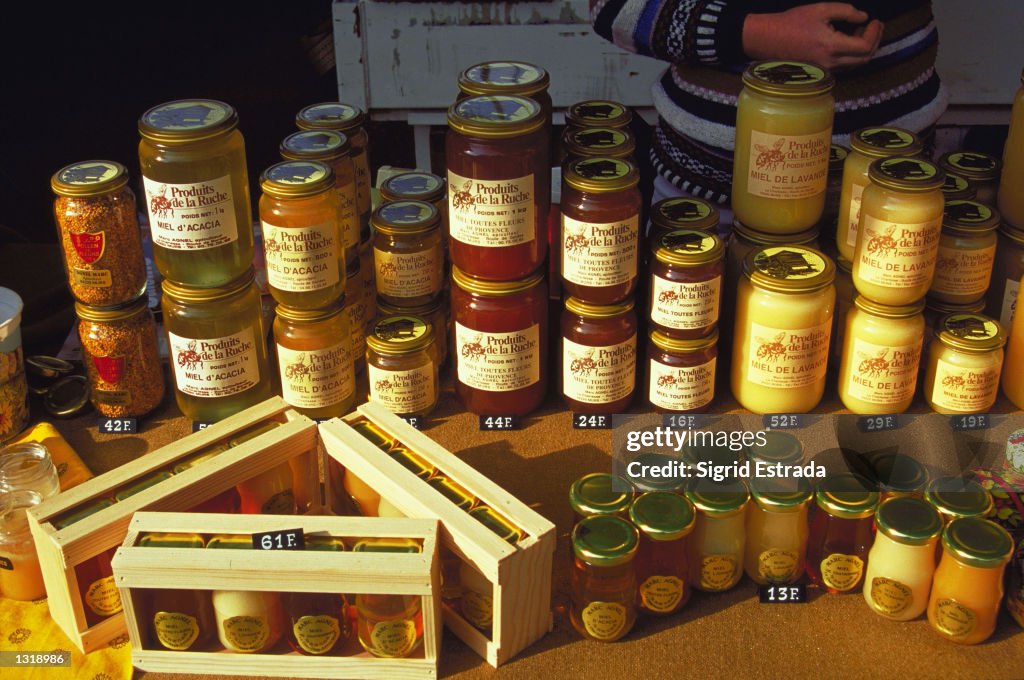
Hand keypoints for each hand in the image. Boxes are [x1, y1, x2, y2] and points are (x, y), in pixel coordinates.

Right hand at [742, 3, 883, 69]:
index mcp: (832, 47)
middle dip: (874, 41)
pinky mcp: (820, 71)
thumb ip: (846, 11)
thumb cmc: (792, 23)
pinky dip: (853, 54)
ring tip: (862, 32)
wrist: (768, 39)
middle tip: (874, 27)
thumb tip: (863, 17)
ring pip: (856, 64)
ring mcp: (825, 69)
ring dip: (864, 49)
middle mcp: (831, 63)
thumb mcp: (821, 9)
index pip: (865, 46)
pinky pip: (845, 66)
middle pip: (865, 59)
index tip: (875, 21)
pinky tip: (849, 41)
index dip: (875, 33)